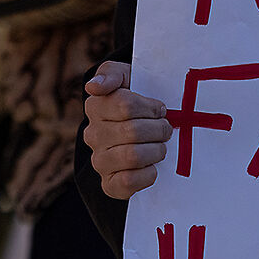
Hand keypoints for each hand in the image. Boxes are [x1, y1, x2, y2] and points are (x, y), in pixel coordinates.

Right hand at [83, 62, 169, 198]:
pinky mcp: (109, 184)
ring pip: (132, 156)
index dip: (151, 108)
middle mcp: (92, 134)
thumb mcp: (127, 76)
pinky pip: (128, 182)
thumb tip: (94, 87)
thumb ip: (110, 74)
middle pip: (133, 131)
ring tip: (160, 146)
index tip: (159, 109)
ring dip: (156, 150)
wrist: (141, 130)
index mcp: (95, 107)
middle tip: (165, 129)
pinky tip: (152, 166)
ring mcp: (99, 161)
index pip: (126, 105)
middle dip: (158, 129)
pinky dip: (147, 174)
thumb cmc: (137, 99)